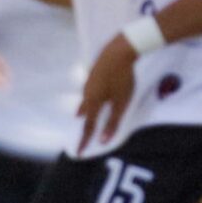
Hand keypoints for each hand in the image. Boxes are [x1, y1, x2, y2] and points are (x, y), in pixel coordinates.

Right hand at [76, 31, 140, 152]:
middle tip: (81, 134)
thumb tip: (103, 141)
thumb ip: (113, 122)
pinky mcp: (93, 73)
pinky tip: (94, 95)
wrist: (119, 50)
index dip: (83, 140)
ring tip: (84, 117)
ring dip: (85, 111)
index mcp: (93, 102)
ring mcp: (89, 81)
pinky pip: (89, 91)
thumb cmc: (122, 78)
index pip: (87, 126)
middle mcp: (87, 93)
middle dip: (83, 124)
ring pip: (85, 100)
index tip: (78, 152)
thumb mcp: (121, 103)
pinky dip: (90, 99)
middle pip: (83, 113)